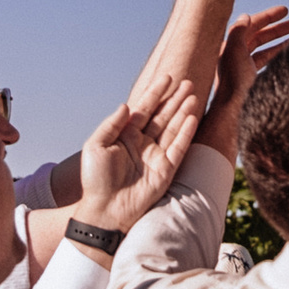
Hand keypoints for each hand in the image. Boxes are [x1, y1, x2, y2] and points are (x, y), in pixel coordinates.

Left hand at [72, 79, 200, 234]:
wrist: (105, 211)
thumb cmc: (96, 181)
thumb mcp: (95, 146)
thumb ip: (111, 124)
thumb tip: (127, 105)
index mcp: (125, 136)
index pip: (143, 109)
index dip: (155, 93)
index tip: (166, 77)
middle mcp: (143, 143)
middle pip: (162, 116)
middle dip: (174, 99)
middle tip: (188, 82)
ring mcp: (156, 156)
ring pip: (173, 128)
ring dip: (183, 111)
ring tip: (193, 95)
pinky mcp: (166, 170)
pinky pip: (178, 147)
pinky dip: (186, 132)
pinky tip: (192, 117)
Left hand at [219, 7, 288, 104]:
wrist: (231, 106)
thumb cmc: (232, 79)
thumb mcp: (234, 50)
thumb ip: (239, 30)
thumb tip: (246, 16)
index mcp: (230, 43)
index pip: (251, 24)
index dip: (269, 16)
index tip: (286, 10)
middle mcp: (235, 51)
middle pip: (259, 34)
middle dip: (277, 28)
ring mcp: (242, 63)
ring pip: (263, 47)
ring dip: (280, 40)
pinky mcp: (249, 75)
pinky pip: (265, 59)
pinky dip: (277, 53)